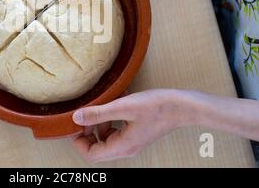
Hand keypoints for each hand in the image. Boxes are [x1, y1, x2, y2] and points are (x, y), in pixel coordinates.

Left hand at [72, 89, 190, 162]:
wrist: (182, 106)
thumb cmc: (156, 106)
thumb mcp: (123, 107)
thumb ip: (99, 113)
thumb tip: (77, 118)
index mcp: (122, 146)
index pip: (91, 154)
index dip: (79, 140)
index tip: (75, 123)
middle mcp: (126, 148)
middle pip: (97, 148)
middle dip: (88, 131)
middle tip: (87, 113)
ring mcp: (132, 142)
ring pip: (105, 139)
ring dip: (99, 124)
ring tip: (101, 107)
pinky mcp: (136, 133)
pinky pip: (115, 131)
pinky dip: (110, 120)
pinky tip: (114, 105)